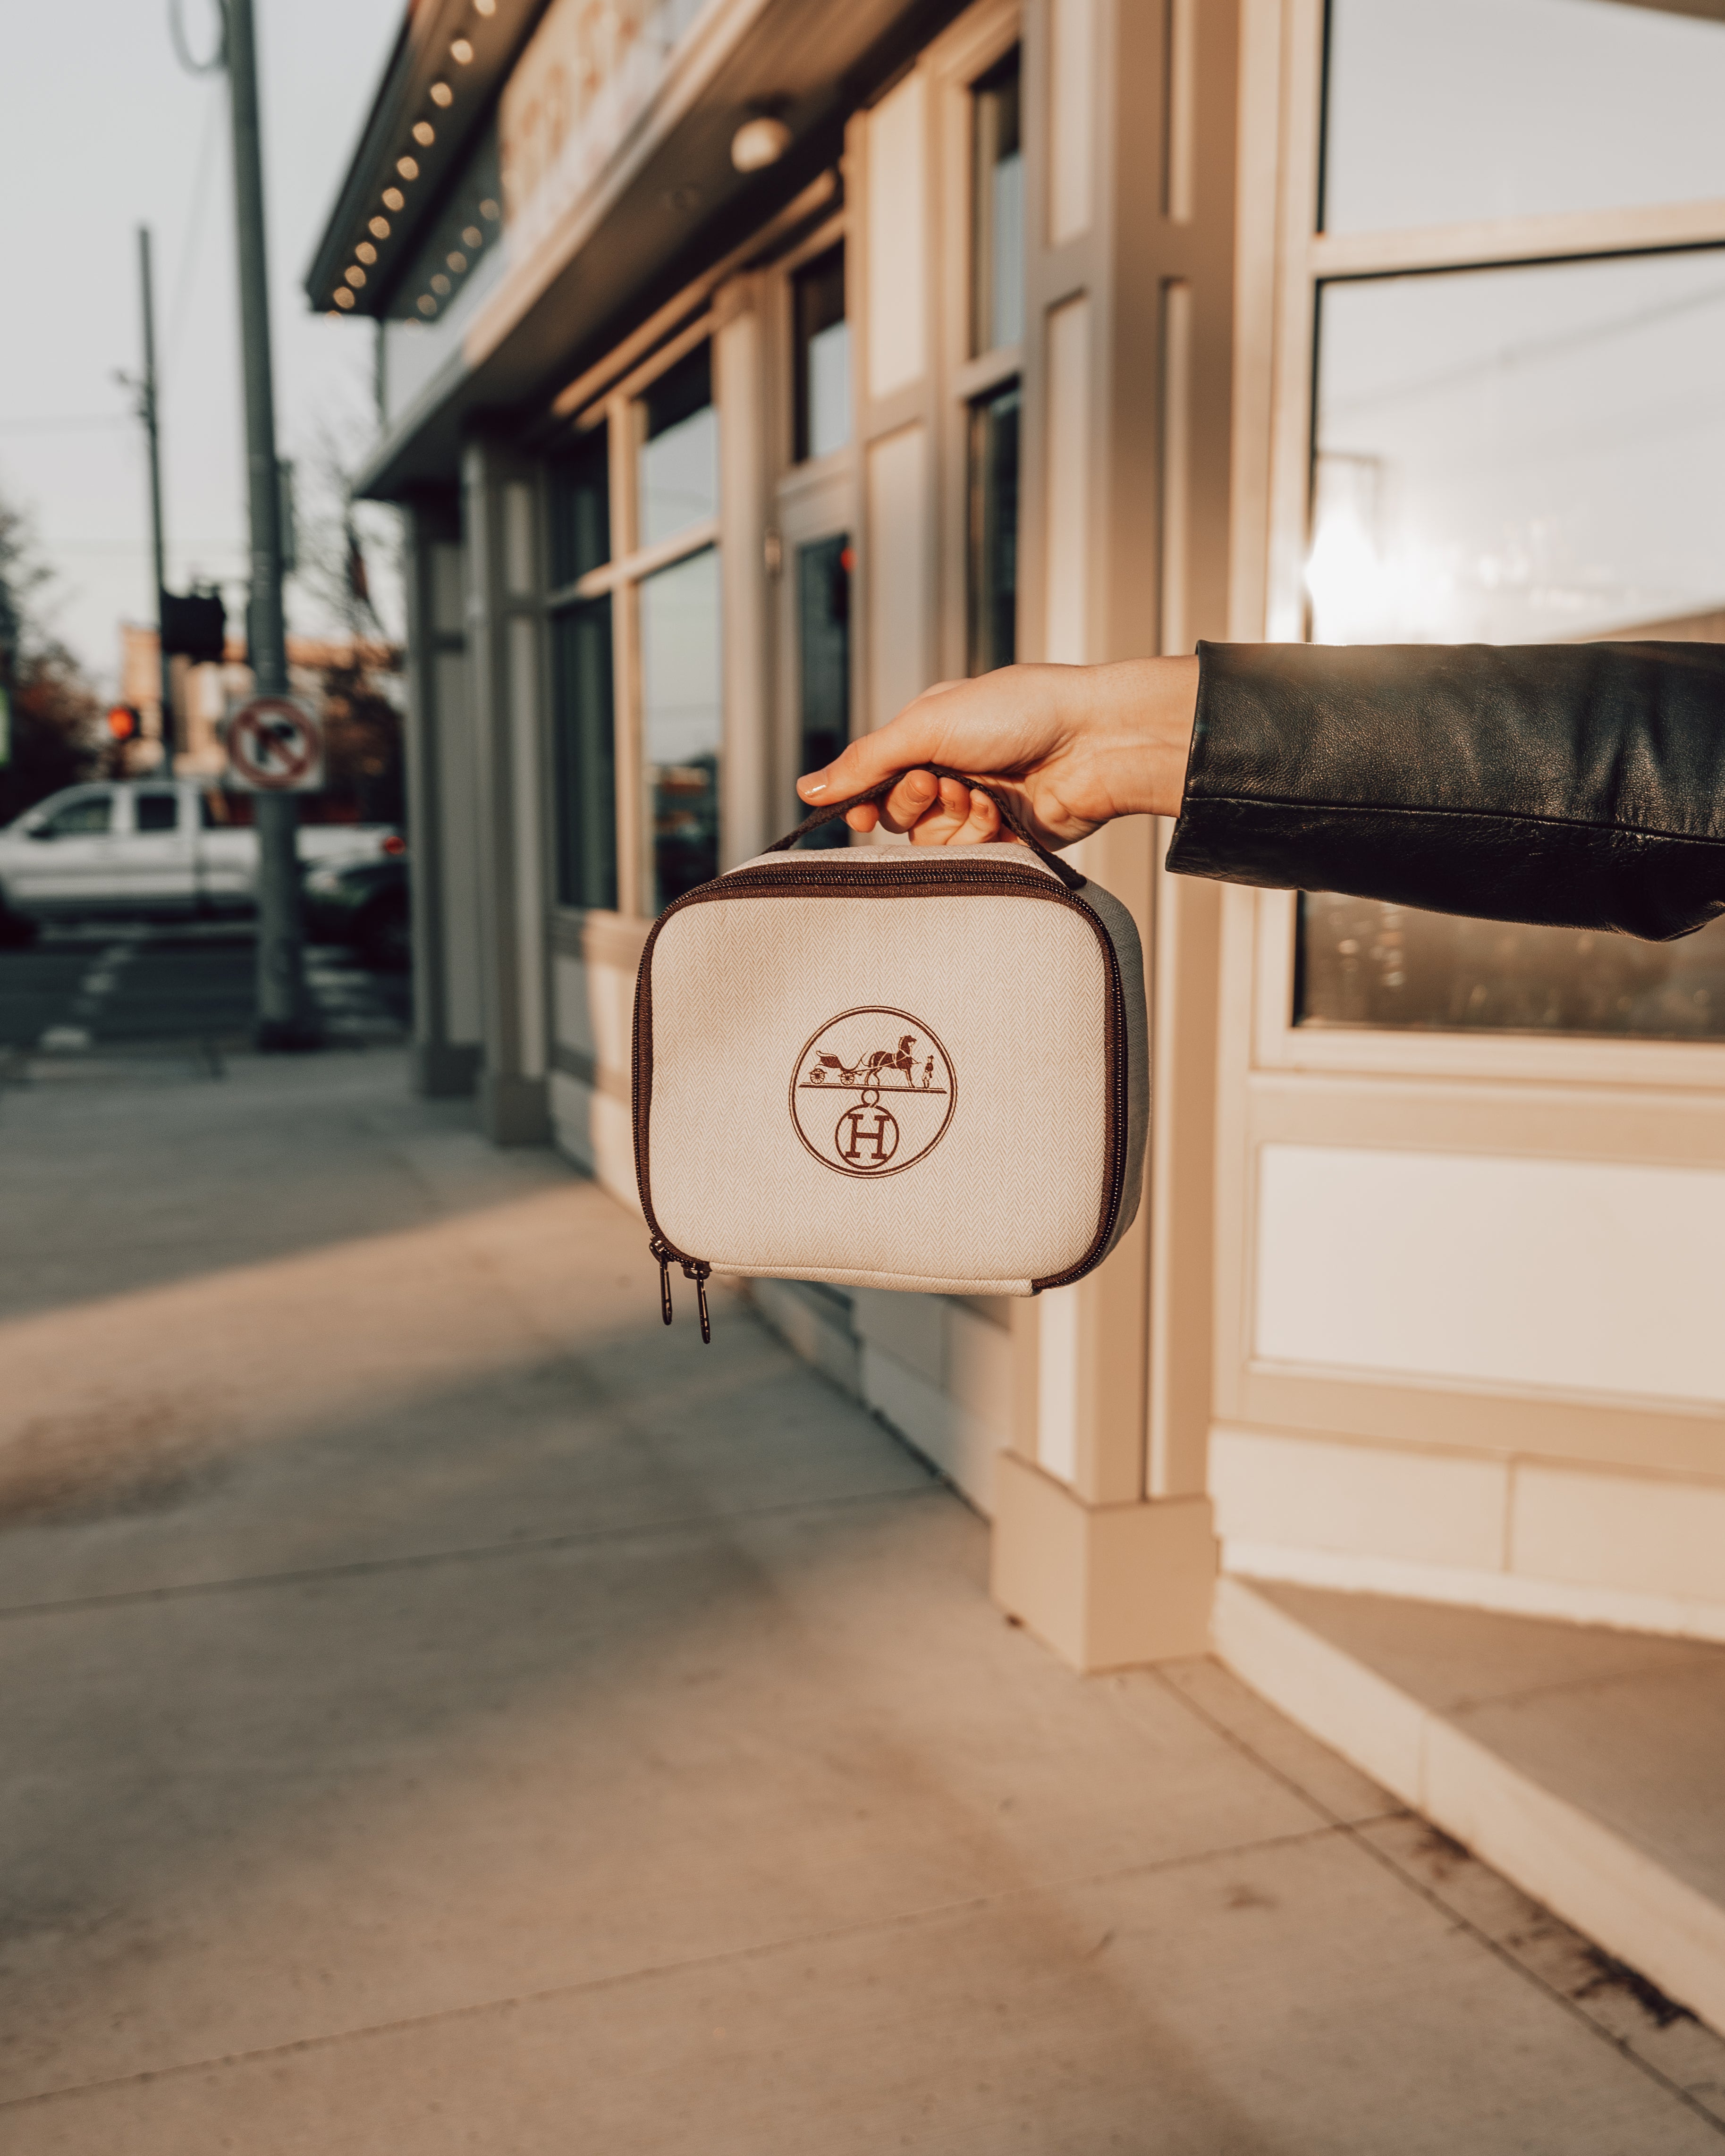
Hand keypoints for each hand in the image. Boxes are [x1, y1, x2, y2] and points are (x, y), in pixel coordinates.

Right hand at [794, 657, 1199, 847]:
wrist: (1095, 740)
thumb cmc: (1020, 713)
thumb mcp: (928, 725)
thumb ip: (866, 761)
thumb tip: (807, 790)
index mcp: (927, 736)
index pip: (872, 781)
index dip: (864, 801)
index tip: (863, 813)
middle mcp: (948, 772)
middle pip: (897, 818)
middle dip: (915, 804)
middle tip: (942, 783)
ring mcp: (977, 808)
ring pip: (932, 843)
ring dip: (953, 822)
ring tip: (983, 796)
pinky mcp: (1007, 840)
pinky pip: (969, 859)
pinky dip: (982, 838)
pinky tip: (1004, 814)